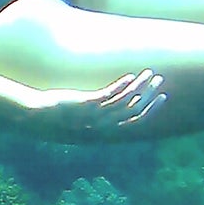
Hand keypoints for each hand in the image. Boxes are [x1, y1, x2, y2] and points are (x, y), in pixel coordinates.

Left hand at [38, 70, 167, 134]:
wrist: (40, 119)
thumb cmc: (63, 120)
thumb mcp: (86, 121)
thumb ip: (102, 117)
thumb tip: (114, 108)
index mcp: (106, 131)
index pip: (136, 121)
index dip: (152, 109)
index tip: (162, 97)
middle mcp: (104, 125)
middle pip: (135, 109)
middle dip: (149, 94)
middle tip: (159, 80)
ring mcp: (95, 115)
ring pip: (125, 101)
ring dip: (139, 86)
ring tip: (148, 73)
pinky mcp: (86, 104)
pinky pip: (109, 95)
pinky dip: (122, 85)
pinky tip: (129, 75)